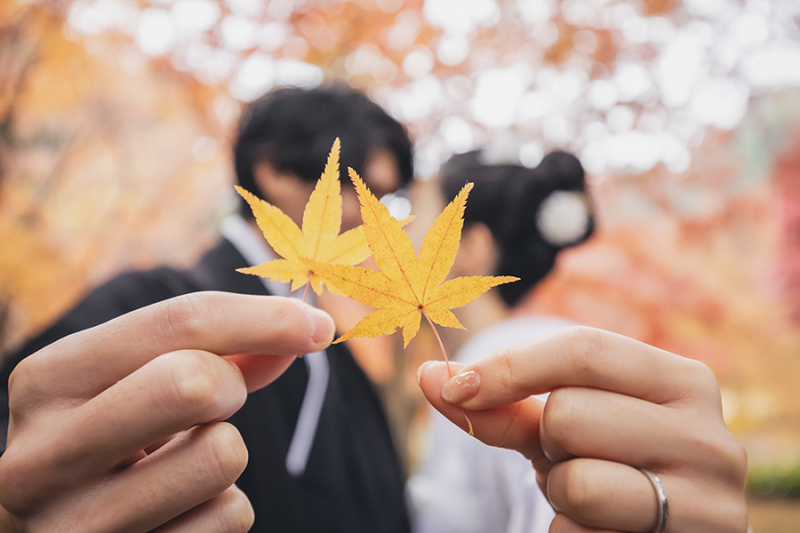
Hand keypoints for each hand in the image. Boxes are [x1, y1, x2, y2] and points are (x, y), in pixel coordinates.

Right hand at [0, 292, 334, 532]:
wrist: (49, 528)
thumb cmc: (108, 438)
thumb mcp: (137, 382)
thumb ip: (218, 350)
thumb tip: (307, 328)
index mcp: (48, 379)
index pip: (178, 323)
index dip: (263, 317)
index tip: (316, 325)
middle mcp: (43, 454)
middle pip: (196, 382)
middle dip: (231, 385)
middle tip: (217, 401)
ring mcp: (73, 525)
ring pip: (222, 455)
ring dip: (225, 453)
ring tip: (179, 464)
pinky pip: (227, 517)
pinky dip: (219, 508)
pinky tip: (174, 511)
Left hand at [417, 326, 747, 532]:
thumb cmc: (605, 464)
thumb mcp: (559, 427)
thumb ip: (502, 401)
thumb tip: (430, 376)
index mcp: (682, 381)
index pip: (583, 350)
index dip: (508, 367)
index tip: (453, 388)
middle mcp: (711, 436)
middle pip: (570, 415)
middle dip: (548, 443)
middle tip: (572, 459)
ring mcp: (712, 502)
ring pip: (578, 482)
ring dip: (559, 494)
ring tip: (590, 497)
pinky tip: (603, 531)